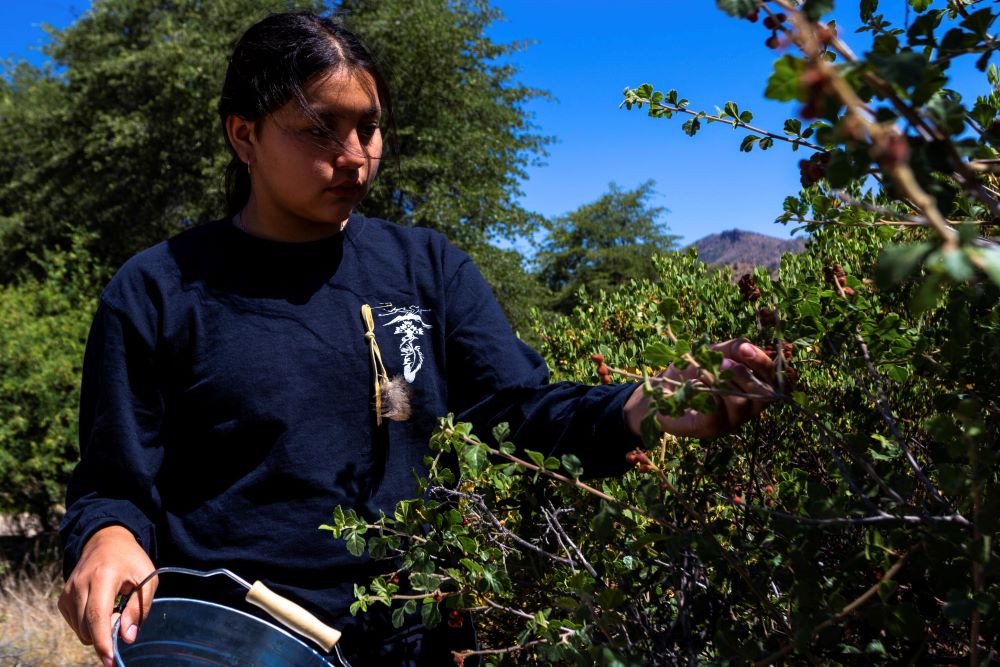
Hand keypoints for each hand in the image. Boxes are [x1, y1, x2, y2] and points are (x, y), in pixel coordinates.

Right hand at [58, 525, 156, 666]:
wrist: (106, 541)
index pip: (97, 615)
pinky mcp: (62, 599)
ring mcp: (67, 592)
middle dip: (106, 634)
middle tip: (122, 614)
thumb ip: (139, 608)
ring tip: (113, 607)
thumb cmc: (130, 560)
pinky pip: (75, 625)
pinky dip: (89, 625)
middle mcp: (79, 585)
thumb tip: (127, 637)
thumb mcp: (147, 578)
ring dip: (98, 629)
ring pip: (80, 630)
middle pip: (87, 627)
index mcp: (102, 577)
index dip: (102, 641)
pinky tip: (100, 607)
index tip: (109, 660)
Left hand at [624, 338, 775, 438]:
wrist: (661, 390)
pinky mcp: (712, 429)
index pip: (772, 378)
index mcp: (754, 388)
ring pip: (741, 402)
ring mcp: (732, 420)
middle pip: (765, 394)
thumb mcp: (714, 353)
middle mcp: (748, 407)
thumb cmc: (692, 370)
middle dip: (743, 374)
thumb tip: (745, 347)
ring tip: (704, 372)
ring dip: (723, 382)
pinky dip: (705, 393)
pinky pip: (717, 411)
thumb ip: (733, 348)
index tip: (744, 348)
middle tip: (721, 362)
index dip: (761, 363)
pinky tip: (693, 386)